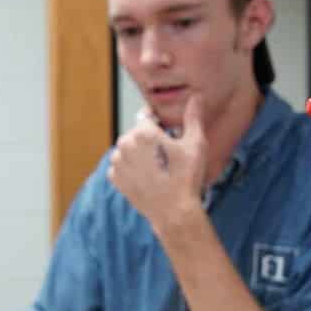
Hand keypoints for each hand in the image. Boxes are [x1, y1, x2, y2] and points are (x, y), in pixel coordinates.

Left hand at [108, 94, 207, 231]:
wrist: (174, 212)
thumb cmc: (186, 178)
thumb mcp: (195, 144)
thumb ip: (193, 117)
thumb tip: (196, 97)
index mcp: (142, 132)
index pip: (147, 116)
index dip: (160, 123)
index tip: (169, 133)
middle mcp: (125, 144)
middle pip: (137, 133)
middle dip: (150, 140)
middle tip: (167, 155)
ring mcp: (117, 162)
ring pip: (128, 149)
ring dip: (139, 153)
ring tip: (158, 167)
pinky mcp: (115, 178)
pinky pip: (122, 165)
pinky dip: (132, 168)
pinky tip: (147, 176)